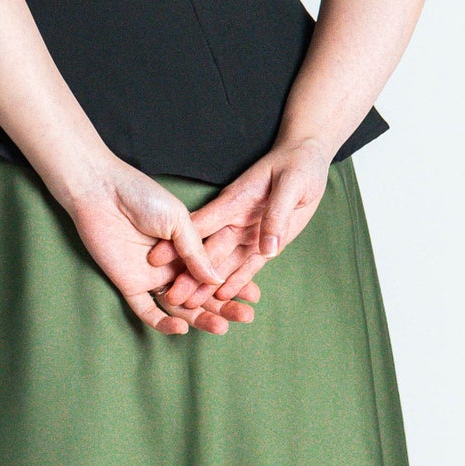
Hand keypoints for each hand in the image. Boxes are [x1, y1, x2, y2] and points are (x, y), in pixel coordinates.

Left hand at [66, 162, 258, 334]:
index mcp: (188, 247)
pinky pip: (148, 311)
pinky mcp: (130, 285)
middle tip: (246, 316)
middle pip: (202, 294)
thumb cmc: (141, 196)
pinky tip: (183, 326)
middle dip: (225, 306)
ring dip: (201, 318)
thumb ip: (197, 251)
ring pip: (180, 307)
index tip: (255, 295)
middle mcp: (173, 266)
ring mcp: (153, 278)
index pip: (215, 273)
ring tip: (222, 326)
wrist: (102, 191)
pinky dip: (164, 322)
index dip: (235, 284)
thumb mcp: (179, 220)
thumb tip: (218, 279)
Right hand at [147, 135, 331, 315]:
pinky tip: (223, 298)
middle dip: (189, 274)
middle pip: (208, 251)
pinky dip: (238, 281)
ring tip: (191, 307)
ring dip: (208, 285)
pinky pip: (249, 265)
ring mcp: (249, 232)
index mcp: (235, 201)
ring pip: (224, 263)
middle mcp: (236, 220)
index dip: (178, 242)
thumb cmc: (298, 164)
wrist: (308, 158)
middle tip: (171, 297)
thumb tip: (266, 250)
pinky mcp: (265, 241)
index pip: (201, 225)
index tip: (156, 260)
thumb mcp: (291, 185)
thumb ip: (277, 215)